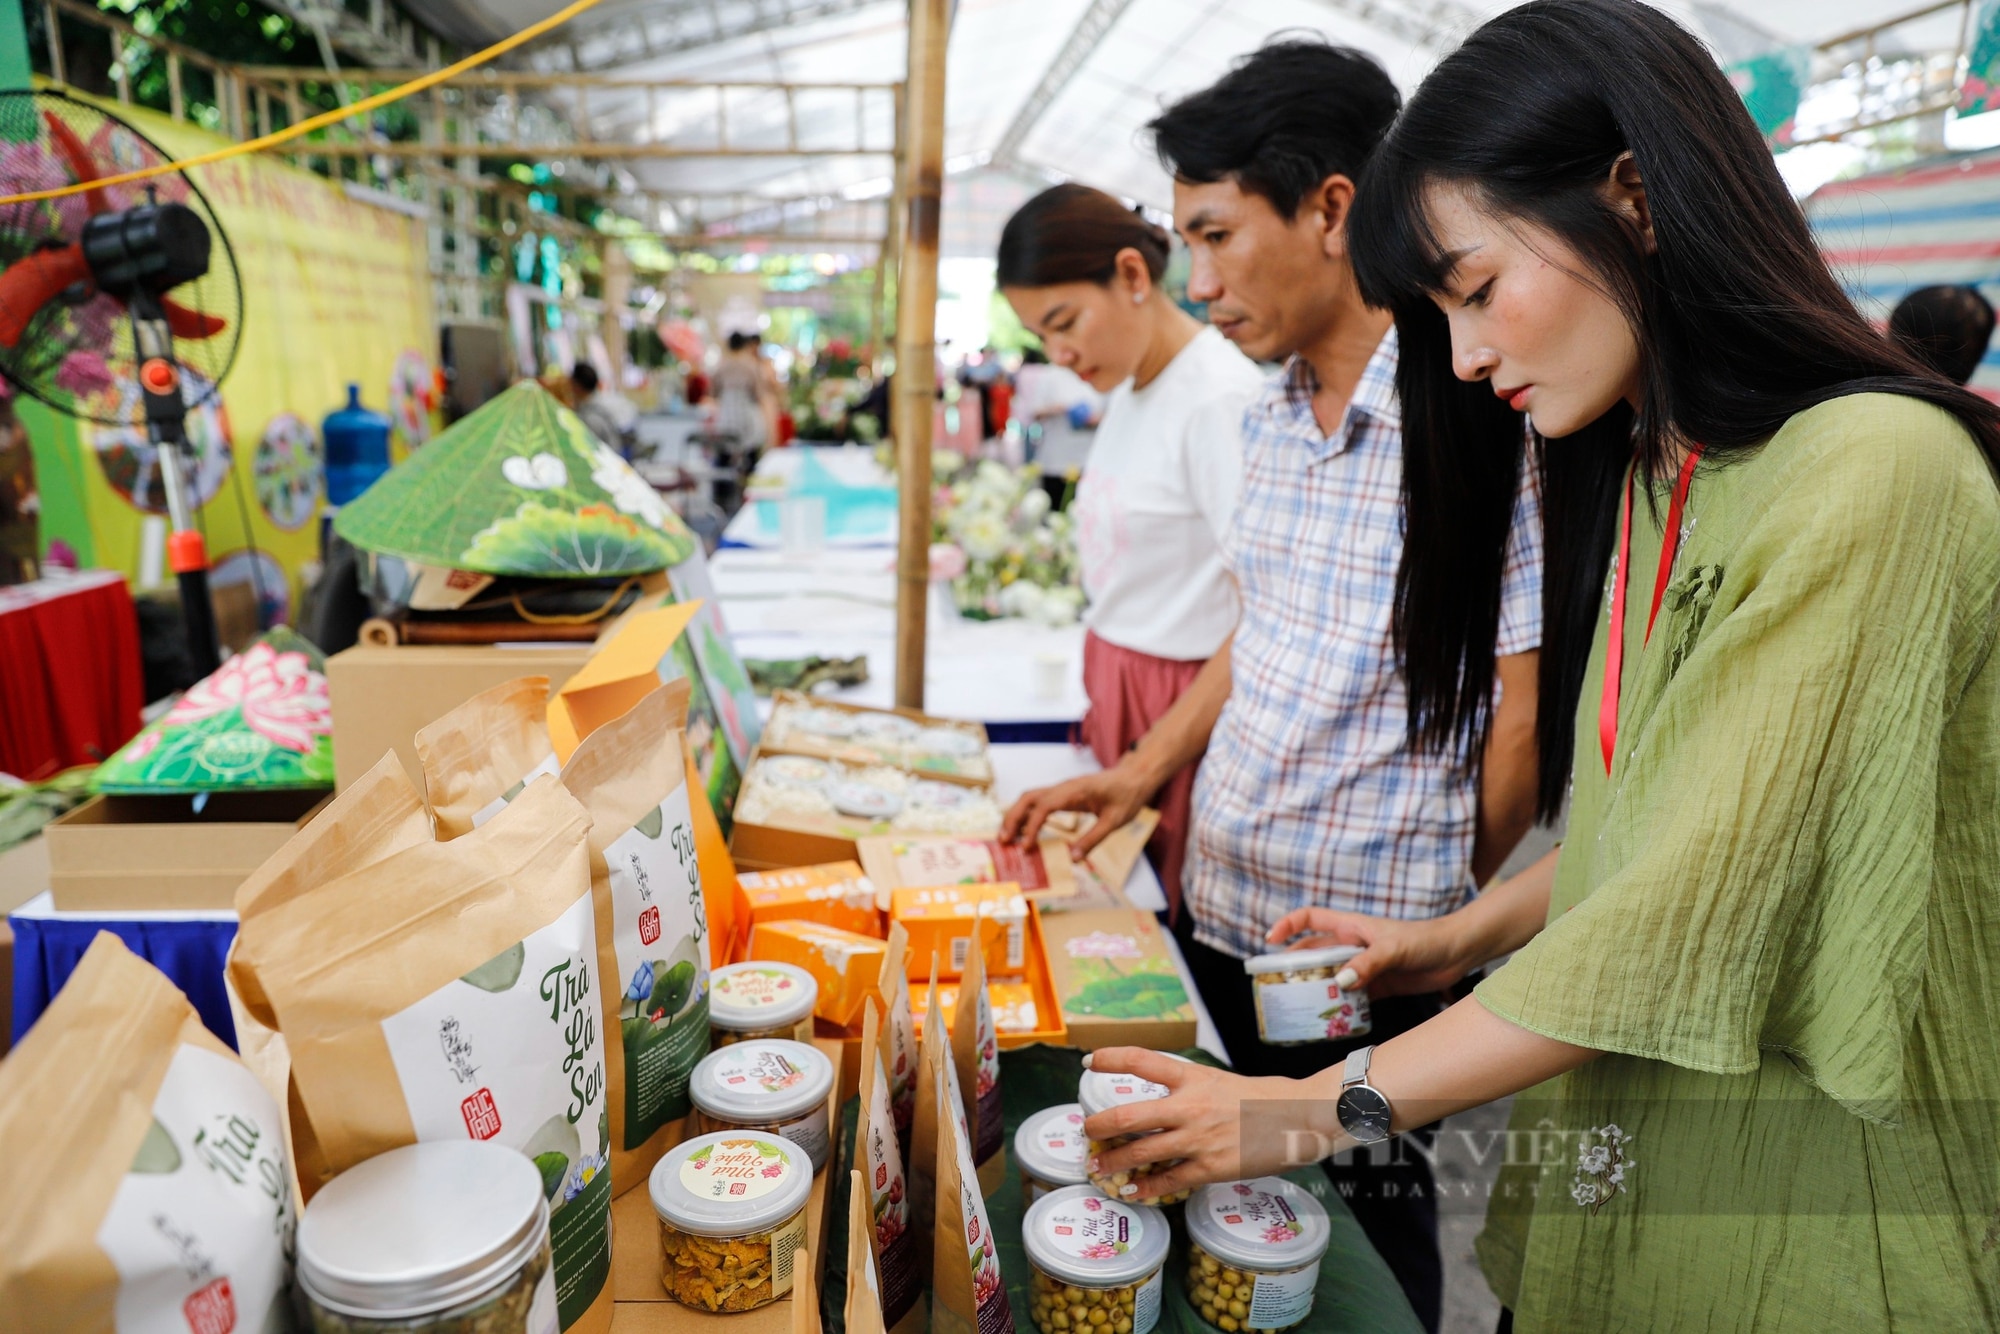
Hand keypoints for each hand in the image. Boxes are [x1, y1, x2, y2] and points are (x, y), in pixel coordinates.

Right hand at [1000, 766, 1146, 856]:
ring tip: (1008, 838)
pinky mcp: (1063, 794)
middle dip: (1012, 818)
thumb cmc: (1127, 796)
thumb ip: (1093, 839)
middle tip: (1004, 841)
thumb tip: (1072, 859)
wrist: (1134, 778)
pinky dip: (1027, 815)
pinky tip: (1025, 832)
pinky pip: (1039, 801)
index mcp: (1074, 791)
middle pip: (1028, 798)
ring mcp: (1062, 789)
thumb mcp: (1114, 821)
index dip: (1031, 827)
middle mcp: (1063, 787)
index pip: (1043, 806)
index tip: (1026, 847)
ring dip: (1016, 815)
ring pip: (1030, 798)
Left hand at [1079, 1048, 1338, 1201]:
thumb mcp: (1218, 1081)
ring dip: (1114, 1162)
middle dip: (1100, 1126)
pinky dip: (1146, 1188)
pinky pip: (1169, 1181)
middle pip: (1129, 1116)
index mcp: (1192, 1077)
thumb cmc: (1259, 1098)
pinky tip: (1131, 1191)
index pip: (1142, 1060)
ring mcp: (1199, 1139)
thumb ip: (1187, 1088)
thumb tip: (1157, 1099)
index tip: (1089, 1061)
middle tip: (1087, 1131)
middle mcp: (1190, 1106)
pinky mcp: (1211, 1167)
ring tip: (1098, 1167)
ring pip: (1142, 1153)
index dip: (1111, 1058)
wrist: (1298, 1116)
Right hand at [1264, 908, 1470, 998]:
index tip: (1269, 941)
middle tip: (1278, 985)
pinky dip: (1340, 1006)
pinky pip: (1350, 997)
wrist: (1457, 953)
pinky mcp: (1376, 986)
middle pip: (1314, 953)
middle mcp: (1352, 945)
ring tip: (1299, 1007)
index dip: (1287, 926)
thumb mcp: (1393, 949)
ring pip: (1330, 977)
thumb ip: (1367, 964)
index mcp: (1351, 926)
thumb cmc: (1425, 940)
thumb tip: (1340, 982)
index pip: (1310, 919)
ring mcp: (1363, 966)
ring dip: (1316, 989)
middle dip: (1294, 966)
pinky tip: (1332, 1019)